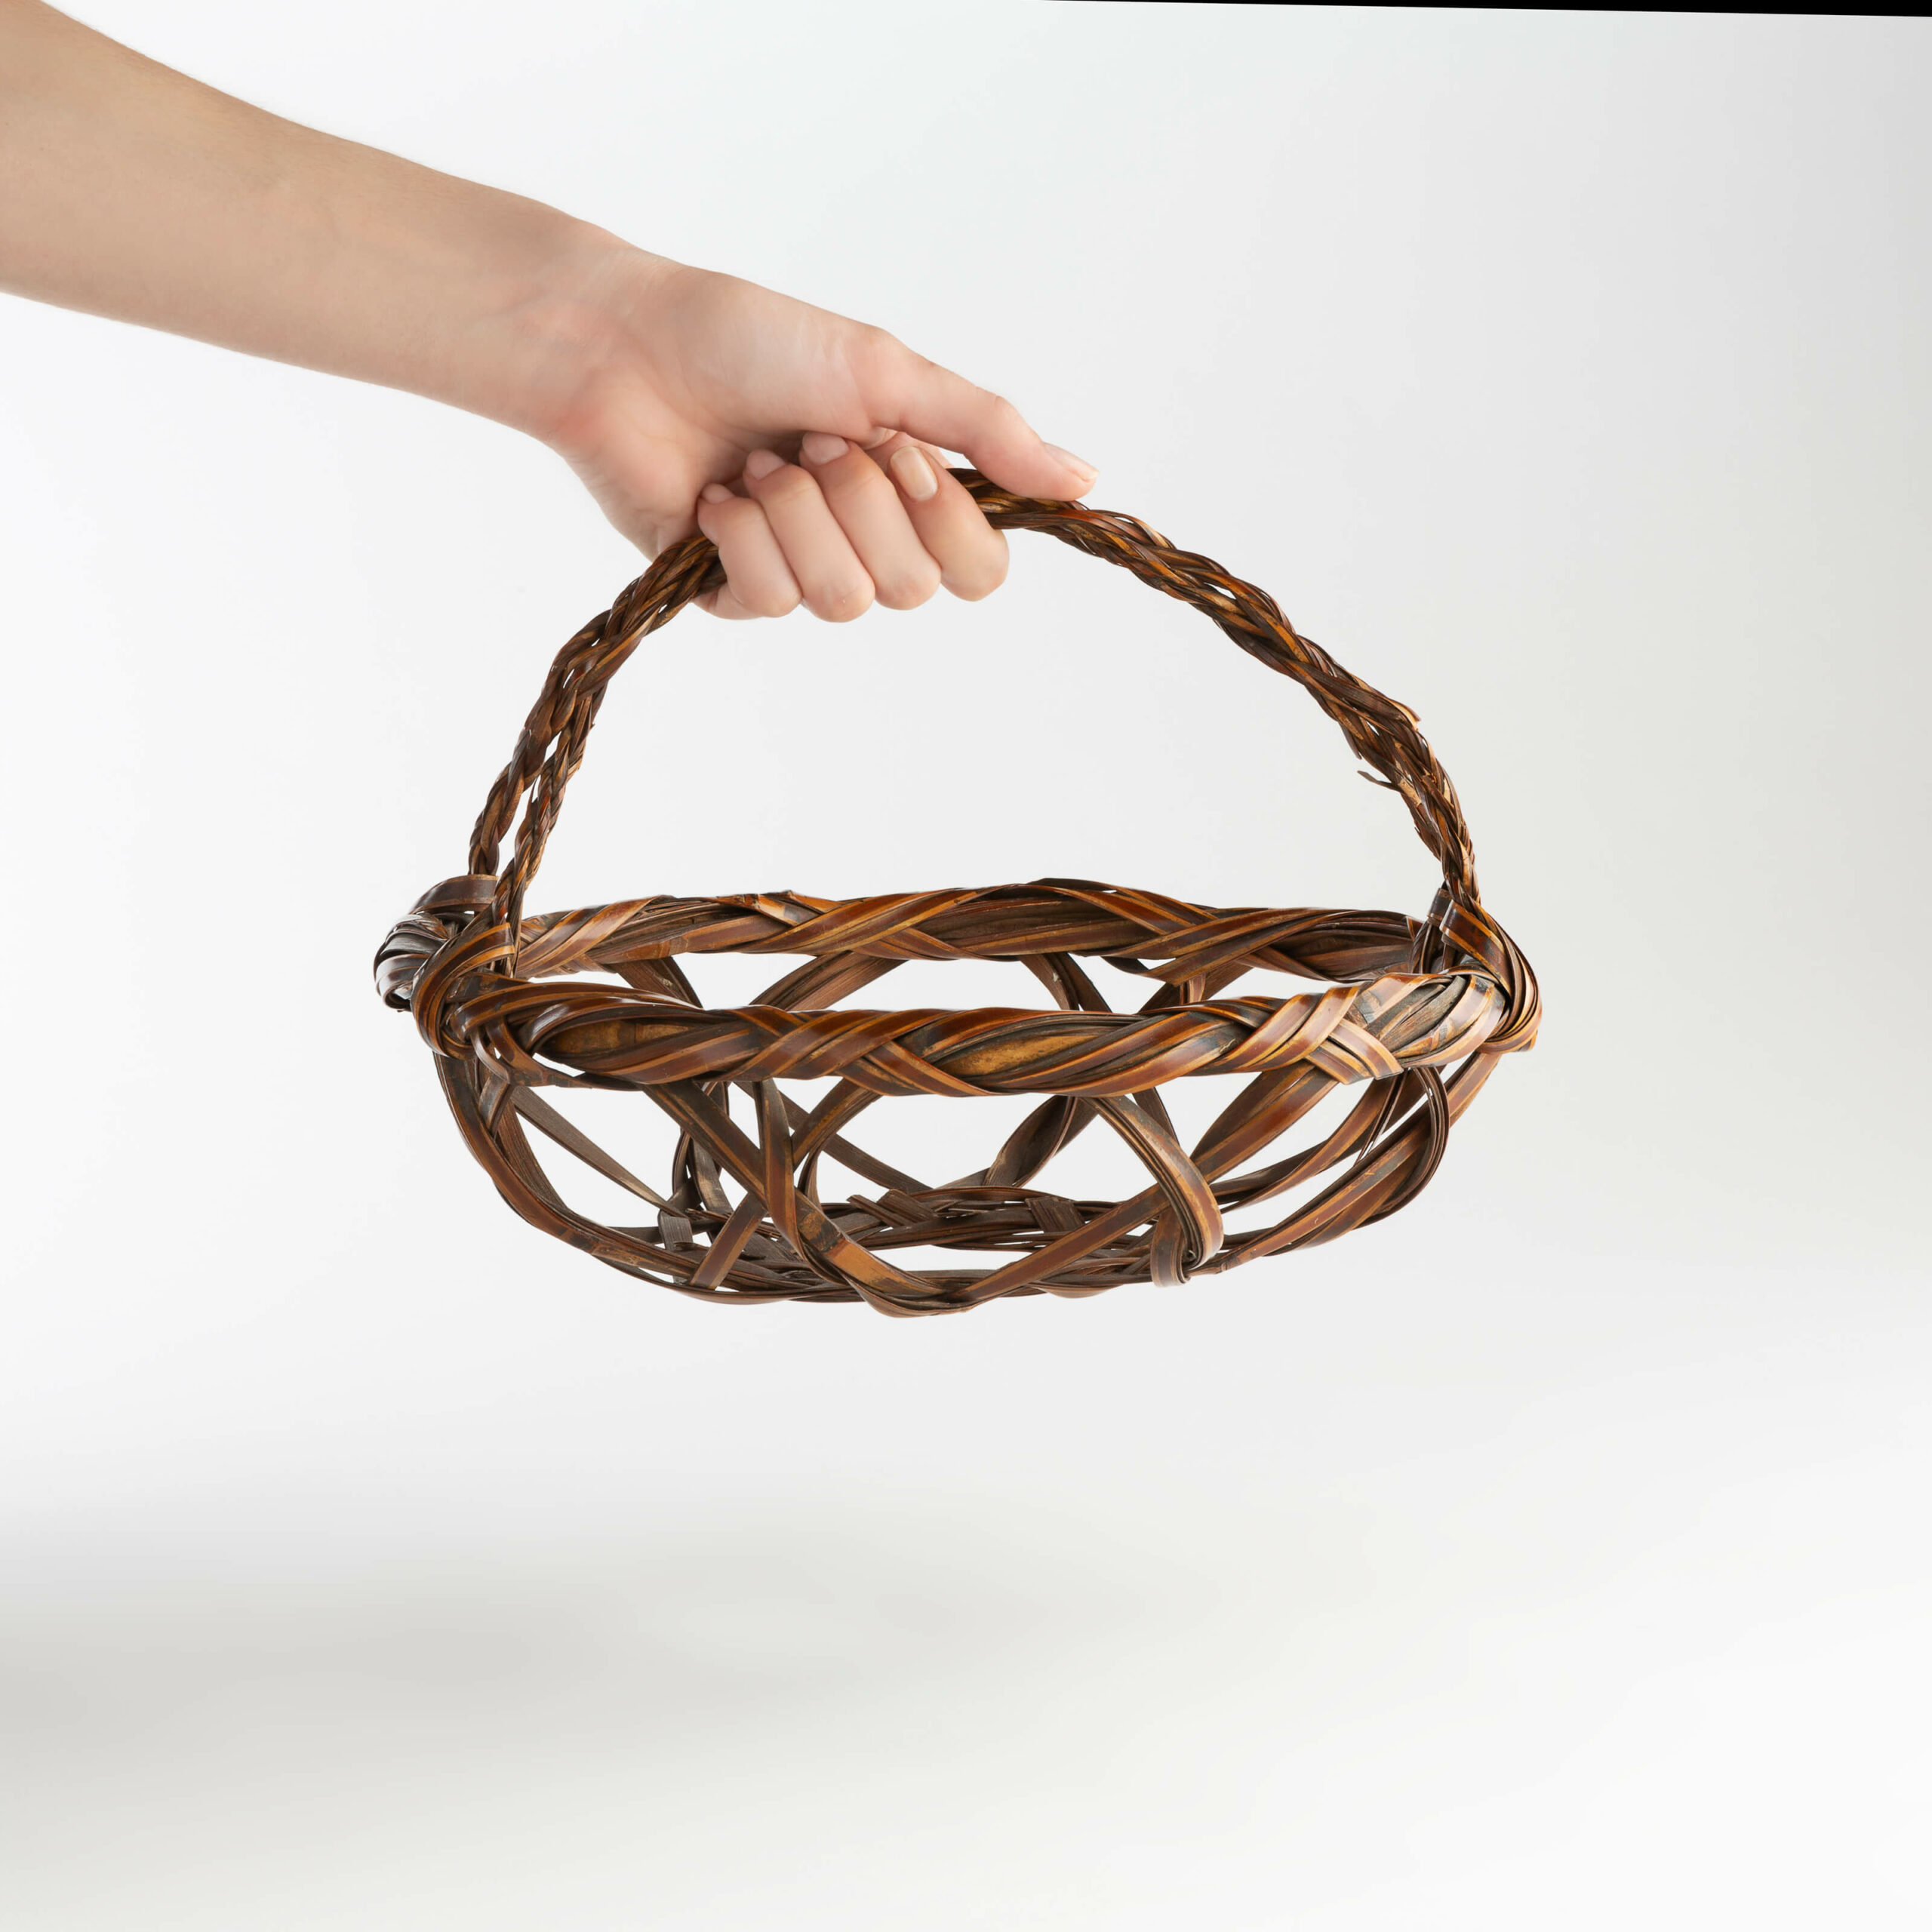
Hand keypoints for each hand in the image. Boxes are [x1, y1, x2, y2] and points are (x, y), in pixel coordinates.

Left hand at [517, 246, 1099, 620]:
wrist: (627, 348)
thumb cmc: (750, 341)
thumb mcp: (885, 372)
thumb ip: (986, 430)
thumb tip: (1085, 479)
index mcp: (908, 489)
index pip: (978, 570)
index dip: (946, 524)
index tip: (902, 455)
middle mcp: (861, 538)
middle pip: (912, 590)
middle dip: (861, 503)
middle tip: (811, 440)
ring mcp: (797, 569)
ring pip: (843, 601)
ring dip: (799, 515)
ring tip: (758, 460)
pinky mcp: (730, 592)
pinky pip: (770, 601)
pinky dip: (743, 534)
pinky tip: (715, 492)